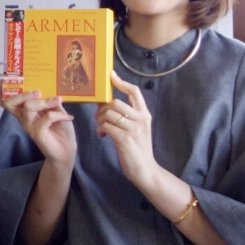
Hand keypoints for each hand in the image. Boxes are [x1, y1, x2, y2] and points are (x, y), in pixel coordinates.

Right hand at [0, 88, 76, 168]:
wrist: (66, 150)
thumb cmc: (60, 130)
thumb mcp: (57, 111)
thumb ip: (51, 102)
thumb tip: (51, 91)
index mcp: (26, 112)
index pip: (9, 102)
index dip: (4, 92)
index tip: (3, 81)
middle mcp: (24, 119)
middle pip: (12, 103)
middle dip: (24, 94)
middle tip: (38, 92)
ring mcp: (29, 126)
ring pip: (29, 107)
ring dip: (45, 102)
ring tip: (58, 100)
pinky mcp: (37, 134)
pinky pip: (47, 117)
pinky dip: (59, 114)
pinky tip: (68, 117)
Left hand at [95, 72, 158, 188]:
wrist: (145, 169)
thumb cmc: (136, 148)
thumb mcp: (134, 129)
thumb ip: (125, 116)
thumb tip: (105, 103)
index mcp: (144, 115)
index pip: (134, 92)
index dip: (122, 82)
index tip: (111, 75)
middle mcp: (141, 119)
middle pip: (115, 102)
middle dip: (102, 108)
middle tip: (99, 118)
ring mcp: (134, 129)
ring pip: (109, 113)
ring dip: (99, 120)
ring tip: (101, 128)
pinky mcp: (125, 139)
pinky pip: (106, 126)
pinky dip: (100, 129)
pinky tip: (102, 135)